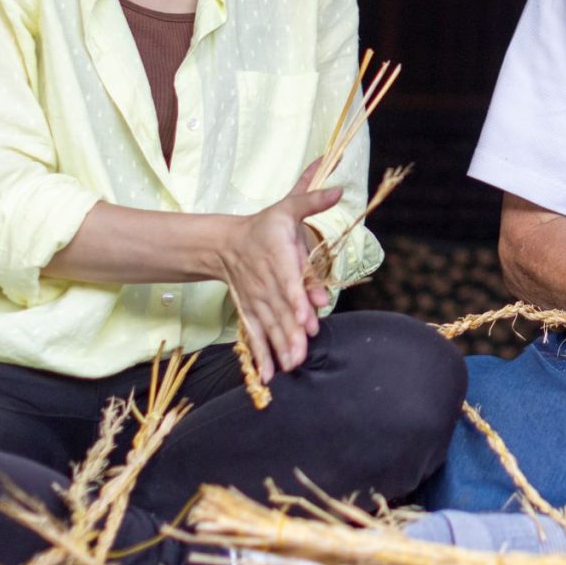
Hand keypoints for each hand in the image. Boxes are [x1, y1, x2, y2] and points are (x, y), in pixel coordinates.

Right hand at [214, 171, 341, 374]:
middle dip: (291, 332)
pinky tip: (269, 375)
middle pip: (280, 310)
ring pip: (269, 326)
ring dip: (280, 347)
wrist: (226, 244)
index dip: (297, 298)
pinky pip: (256, 336)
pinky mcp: (250, 313)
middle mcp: (267, 283)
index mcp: (277, 256)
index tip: (305, 316)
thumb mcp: (287, 207)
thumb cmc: (265, 227)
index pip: (288, 279)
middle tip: (302, 352)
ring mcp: (257, 301)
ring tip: (292, 365)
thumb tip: (338, 189)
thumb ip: (312, 200)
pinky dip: (261, 356)